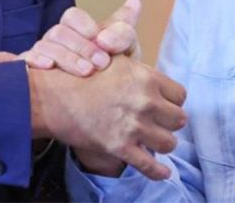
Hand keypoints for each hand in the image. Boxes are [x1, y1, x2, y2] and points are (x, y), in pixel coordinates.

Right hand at [22, 0, 141, 76]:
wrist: (101, 115)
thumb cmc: (112, 79)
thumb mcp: (124, 55)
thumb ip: (124, 32)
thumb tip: (135, 1)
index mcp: (77, 32)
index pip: (73, 17)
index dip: (87, 28)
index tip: (105, 45)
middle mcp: (57, 42)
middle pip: (58, 31)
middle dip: (81, 46)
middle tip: (102, 64)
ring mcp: (42, 57)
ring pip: (43, 45)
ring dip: (66, 56)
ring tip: (86, 72)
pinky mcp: (29, 75)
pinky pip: (23, 60)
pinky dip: (35, 60)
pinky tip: (49, 67)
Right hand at [29, 54, 185, 179]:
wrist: (54, 97)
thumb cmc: (82, 75)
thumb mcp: (116, 61)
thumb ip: (140, 71)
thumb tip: (154, 79)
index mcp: (146, 78)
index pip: (180, 95)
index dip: (173, 101)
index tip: (166, 105)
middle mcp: (145, 102)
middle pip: (178, 119)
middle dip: (171, 122)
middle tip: (161, 123)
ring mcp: (134, 127)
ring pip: (169, 143)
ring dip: (164, 143)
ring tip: (156, 142)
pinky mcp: (120, 148)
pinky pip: (149, 166)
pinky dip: (158, 172)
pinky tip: (163, 172)